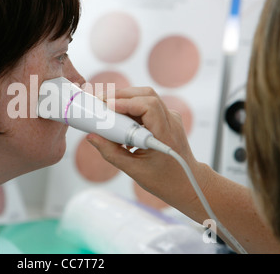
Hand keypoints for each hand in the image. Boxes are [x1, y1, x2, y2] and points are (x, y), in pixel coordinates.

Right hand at [86, 87, 210, 208]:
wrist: (187, 183)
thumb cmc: (165, 180)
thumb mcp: (134, 170)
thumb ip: (111, 153)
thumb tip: (92, 137)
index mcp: (165, 135)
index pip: (149, 106)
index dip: (127, 102)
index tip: (108, 106)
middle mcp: (170, 121)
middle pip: (146, 94)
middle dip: (121, 95)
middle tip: (100, 101)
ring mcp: (170, 118)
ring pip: (146, 96)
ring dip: (125, 99)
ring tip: (106, 108)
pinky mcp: (165, 118)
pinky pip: (146, 105)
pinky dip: (130, 107)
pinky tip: (119, 119)